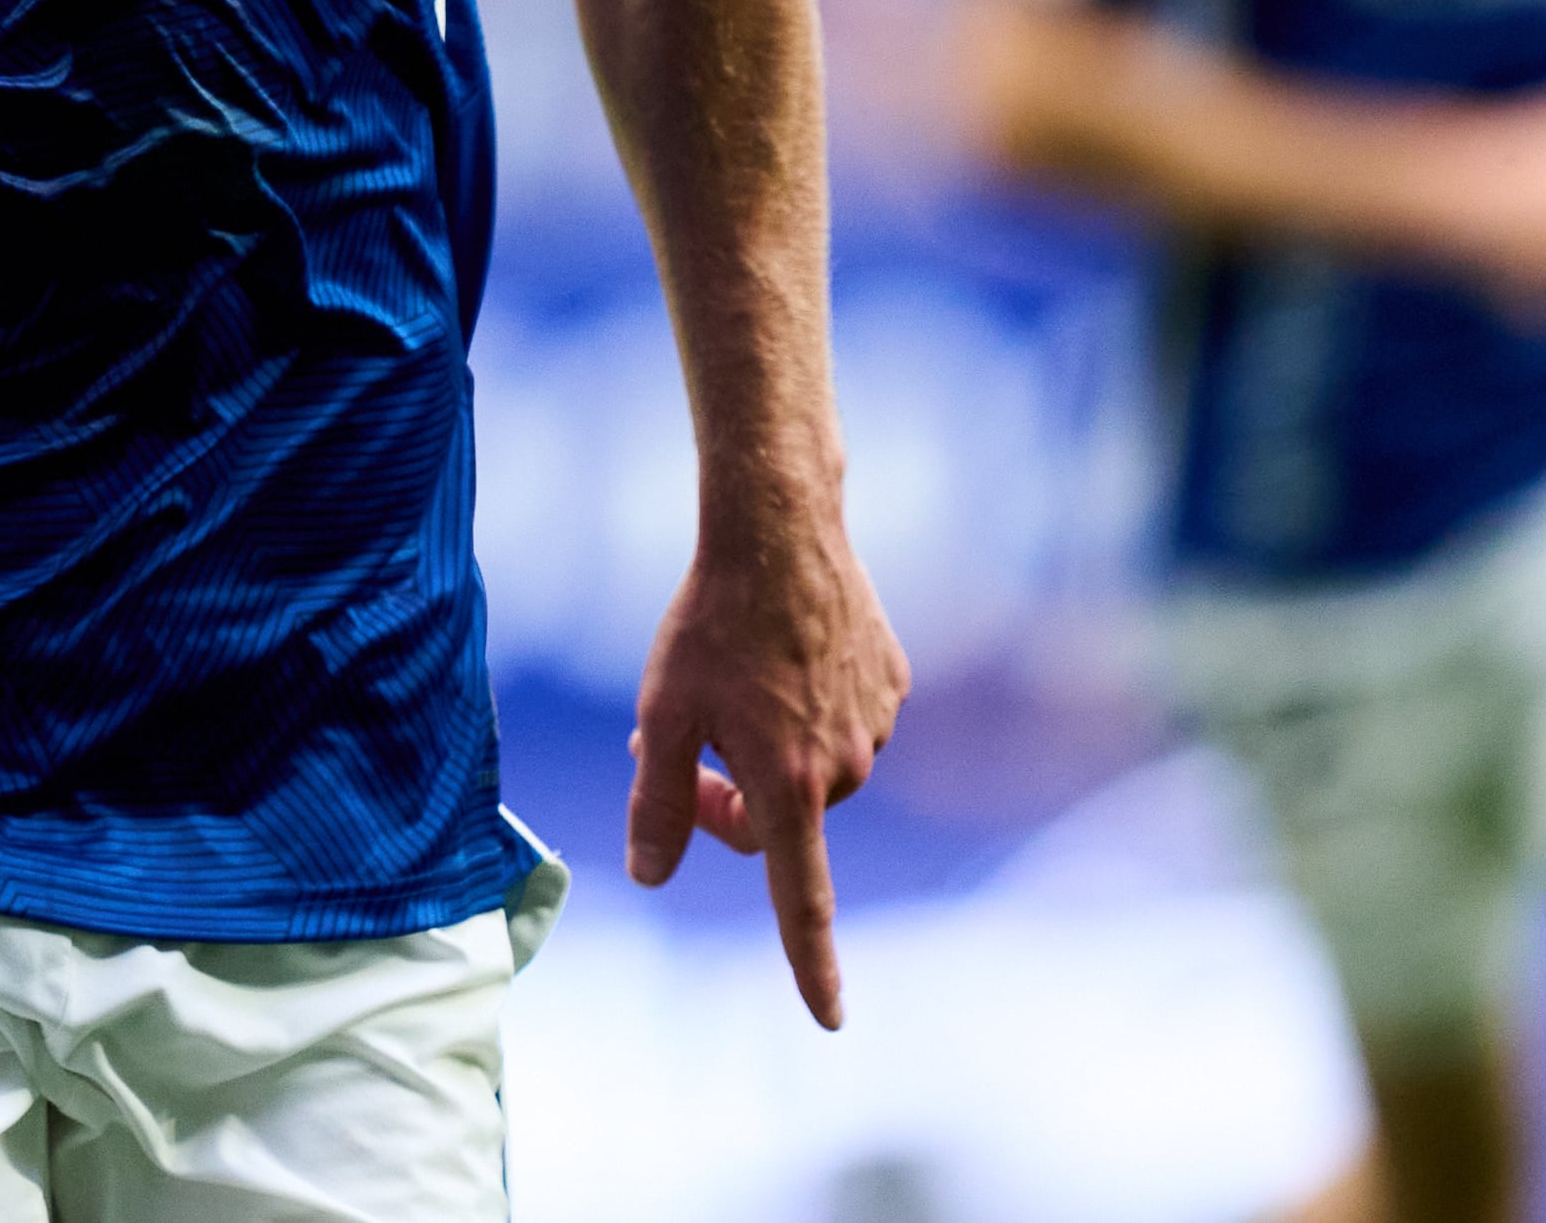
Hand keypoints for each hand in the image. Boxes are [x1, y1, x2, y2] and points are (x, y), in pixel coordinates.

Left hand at [625, 487, 910, 1029]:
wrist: (780, 530)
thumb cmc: (710, 622)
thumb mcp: (661, 714)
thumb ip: (656, 802)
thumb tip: (651, 876)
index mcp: (788, 784)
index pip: (802, 900)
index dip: (812, 965)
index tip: (829, 1016)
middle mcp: (845, 768)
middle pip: (780, 822)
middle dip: (730, 800)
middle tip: (679, 743)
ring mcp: (876, 725)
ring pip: (811, 771)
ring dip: (768, 750)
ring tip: (731, 681)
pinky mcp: (894, 683)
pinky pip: (844, 723)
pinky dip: (806, 708)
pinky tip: (778, 655)